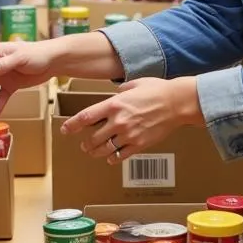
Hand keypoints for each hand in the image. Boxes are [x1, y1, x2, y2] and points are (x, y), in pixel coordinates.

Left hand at [61, 77, 203, 163]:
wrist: (177, 103)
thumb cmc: (157, 90)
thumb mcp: (134, 83)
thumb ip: (121, 90)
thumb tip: (116, 93)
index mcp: (114, 104)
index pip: (85, 117)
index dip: (72, 125)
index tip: (65, 130)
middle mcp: (118, 121)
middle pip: (93, 137)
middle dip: (85, 143)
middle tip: (83, 145)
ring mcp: (129, 134)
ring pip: (105, 149)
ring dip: (96, 152)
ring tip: (93, 152)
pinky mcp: (139, 144)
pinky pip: (121, 155)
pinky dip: (113, 158)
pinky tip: (111, 158)